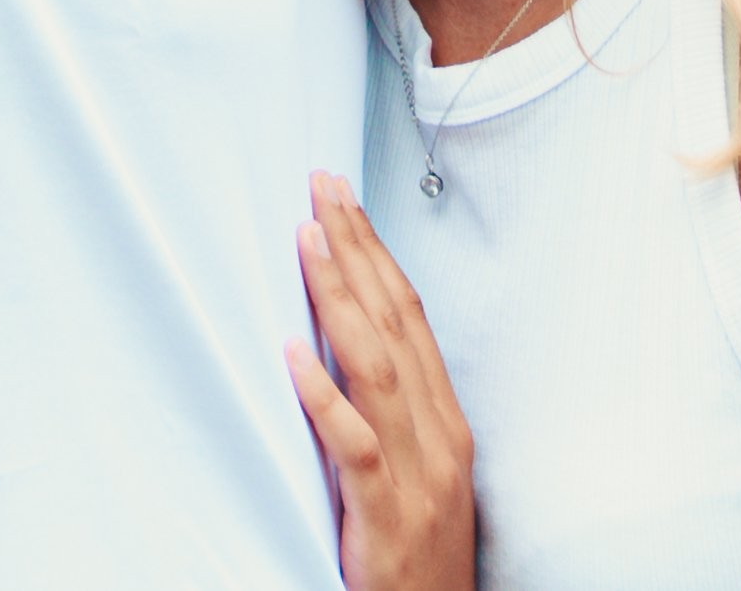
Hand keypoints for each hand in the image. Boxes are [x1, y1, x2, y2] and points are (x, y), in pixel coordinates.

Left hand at [291, 173, 473, 590]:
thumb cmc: (417, 554)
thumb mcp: (417, 474)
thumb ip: (392, 414)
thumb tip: (343, 344)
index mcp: (446, 422)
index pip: (410, 317)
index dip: (376, 254)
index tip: (341, 200)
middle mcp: (439, 438)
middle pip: (396, 324)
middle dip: (357, 250)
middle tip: (322, 187)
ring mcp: (418, 476)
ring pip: (378, 369)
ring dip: (340, 298)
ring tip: (306, 241)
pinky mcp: (387, 516)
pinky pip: (355, 445)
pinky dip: (324, 395)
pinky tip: (293, 354)